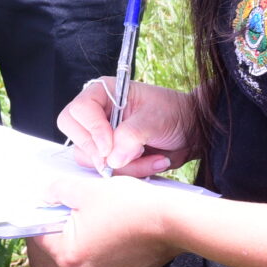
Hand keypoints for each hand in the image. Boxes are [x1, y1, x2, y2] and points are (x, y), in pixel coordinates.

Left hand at [33, 173, 186, 266]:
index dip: (49, 215)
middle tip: (88, 207)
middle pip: (66, 248)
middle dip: (73, 227)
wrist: (172, 222)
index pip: (43, 235)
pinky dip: (110, 250)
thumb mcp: (86, 189)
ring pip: (88, 256)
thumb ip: (59, 191)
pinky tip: (122, 232)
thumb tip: (48, 194)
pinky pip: (107, 264)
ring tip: (109, 218)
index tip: (58, 203)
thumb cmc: (129, 205)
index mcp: (68, 257)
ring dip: (93, 239)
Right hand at [55, 77, 199, 176]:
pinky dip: (129, 172)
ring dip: (121, 165)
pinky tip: (151, 163)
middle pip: (75, 134)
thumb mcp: (155, 119)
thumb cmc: (174, 114)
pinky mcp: (109, 156)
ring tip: (150, 158)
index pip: (80, 110)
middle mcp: (97, 114)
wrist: (191, 133)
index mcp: (103, 93)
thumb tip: (112, 159)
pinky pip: (105, 170)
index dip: (92, 130)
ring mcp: (101, 136)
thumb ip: (131, 136)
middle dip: (100, 151)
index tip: (110, 146)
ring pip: (89, 158)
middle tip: (123, 156)